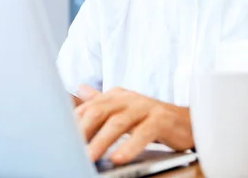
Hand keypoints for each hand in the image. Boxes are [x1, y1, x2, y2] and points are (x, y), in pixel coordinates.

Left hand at [75, 85, 193, 163]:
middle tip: (69, 148)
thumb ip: (101, 101)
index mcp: (115, 95)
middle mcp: (128, 98)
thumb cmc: (150, 117)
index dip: (73, 123)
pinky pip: (144, 133)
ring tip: (89, 158)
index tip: (60, 139)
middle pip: (99, 111)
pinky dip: (130, 146)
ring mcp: (145, 107)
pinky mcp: (161, 120)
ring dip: (102, 141)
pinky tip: (119, 158)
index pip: (88, 108)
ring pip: (118, 122)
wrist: (187, 121)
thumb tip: (79, 89)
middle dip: (82, 131)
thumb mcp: (123, 108)